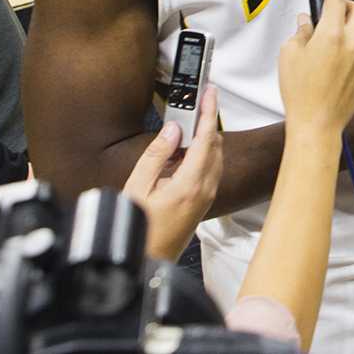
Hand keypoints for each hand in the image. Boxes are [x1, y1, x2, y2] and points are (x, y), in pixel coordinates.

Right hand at [122, 85, 221, 259]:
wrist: (146, 260)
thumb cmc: (138, 229)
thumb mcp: (138, 188)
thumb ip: (156, 155)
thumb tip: (172, 130)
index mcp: (190, 184)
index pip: (207, 139)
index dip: (209, 112)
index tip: (211, 92)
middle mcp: (204, 190)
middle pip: (215, 146)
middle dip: (209, 122)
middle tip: (198, 102)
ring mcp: (205, 198)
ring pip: (214, 158)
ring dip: (206, 138)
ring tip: (189, 123)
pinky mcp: (201, 204)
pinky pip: (209, 171)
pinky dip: (203, 155)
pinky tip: (185, 153)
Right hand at [277, 0, 353, 142]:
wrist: (317, 126)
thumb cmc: (300, 93)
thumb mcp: (289, 56)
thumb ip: (300, 33)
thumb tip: (306, 23)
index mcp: (332, 35)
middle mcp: (351, 44)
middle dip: (348, 4)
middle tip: (333, 9)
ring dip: (344, 32)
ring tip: (322, 47)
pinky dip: (345, 53)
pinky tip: (328, 68)